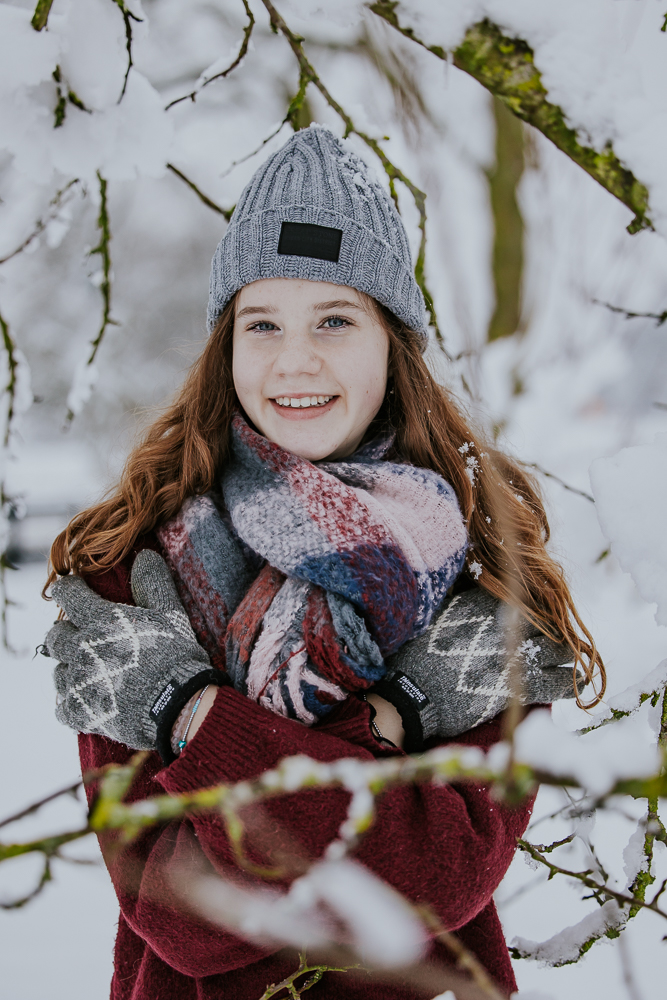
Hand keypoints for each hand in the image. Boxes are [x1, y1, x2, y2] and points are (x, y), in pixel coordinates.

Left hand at [45, 549, 225, 757]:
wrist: (176, 704)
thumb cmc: (175, 655)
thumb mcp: (170, 613)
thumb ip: (153, 583)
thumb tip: (145, 555)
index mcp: (100, 620)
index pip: (68, 594)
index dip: (68, 589)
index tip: (72, 589)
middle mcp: (80, 648)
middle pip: (55, 635)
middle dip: (65, 632)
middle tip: (82, 635)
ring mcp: (77, 682)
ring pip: (57, 671)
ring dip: (69, 668)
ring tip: (89, 671)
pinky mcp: (78, 711)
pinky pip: (61, 706)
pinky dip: (72, 701)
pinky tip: (87, 699)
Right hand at [372, 587, 576, 751]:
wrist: (413, 694)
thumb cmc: (417, 657)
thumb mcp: (437, 619)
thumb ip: (462, 607)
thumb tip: (478, 596)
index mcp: (481, 607)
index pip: (520, 597)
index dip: (533, 605)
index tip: (539, 609)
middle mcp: (501, 627)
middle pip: (543, 621)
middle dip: (553, 627)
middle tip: (558, 634)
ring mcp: (511, 656)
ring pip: (556, 648)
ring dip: (567, 652)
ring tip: (575, 655)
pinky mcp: (516, 686)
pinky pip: (554, 682)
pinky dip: (568, 681)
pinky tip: (580, 679)